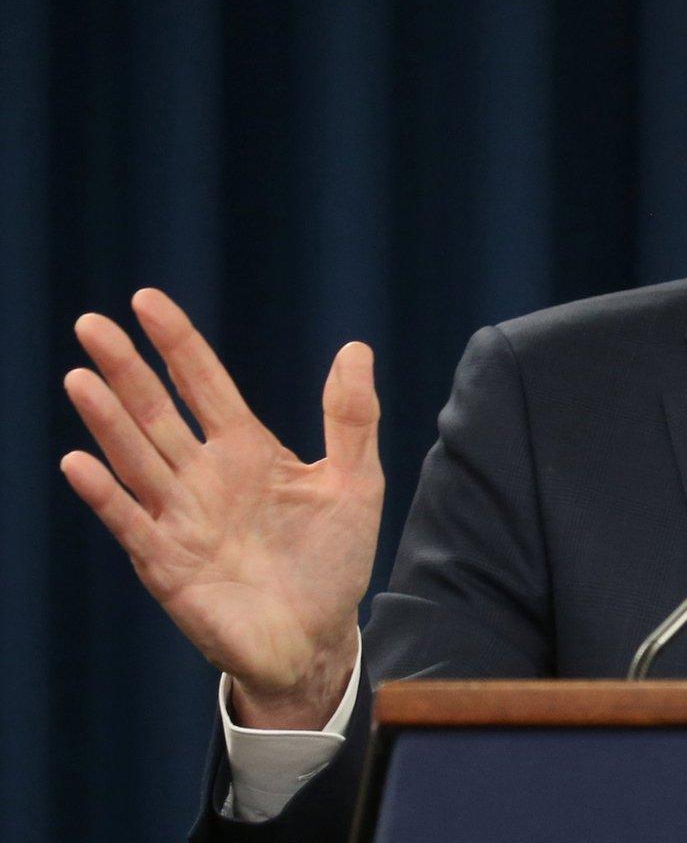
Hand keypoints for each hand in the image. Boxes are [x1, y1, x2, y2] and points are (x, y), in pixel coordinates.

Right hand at [59, 289, 383, 728]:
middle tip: (91, 324)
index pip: (204, 384)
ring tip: (81, 378)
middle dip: (126, 369)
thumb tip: (354, 349)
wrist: (317, 638)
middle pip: (157, 412)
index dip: (177, 344)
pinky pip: (130, 522)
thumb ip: (351, 419)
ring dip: (108, 421)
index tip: (146, 301)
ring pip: (136, 458)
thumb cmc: (332, 561)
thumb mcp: (354, 483)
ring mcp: (179, 518)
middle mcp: (203, 477)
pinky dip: (105, 494)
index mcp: (246, 450)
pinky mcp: (167, 564)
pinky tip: (79, 462)